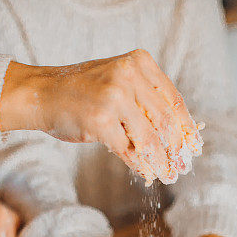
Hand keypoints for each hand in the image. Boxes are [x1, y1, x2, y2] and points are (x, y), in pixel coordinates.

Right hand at [0, 50, 202, 184]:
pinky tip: (147, 173)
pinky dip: (140, 165)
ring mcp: (114, 97)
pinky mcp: (100, 120)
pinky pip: (128, 150)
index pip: (173, 99)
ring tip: (167, 174)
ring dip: (161, 161)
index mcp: (139, 62)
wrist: (42, 93)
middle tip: (182, 166)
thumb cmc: (81, 90)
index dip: (186, 127)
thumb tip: (177, 133)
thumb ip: (144, 99)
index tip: (194, 145)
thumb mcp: (117, 81)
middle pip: (166, 120)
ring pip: (149, 138)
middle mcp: (128, 76)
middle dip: (176, 148)